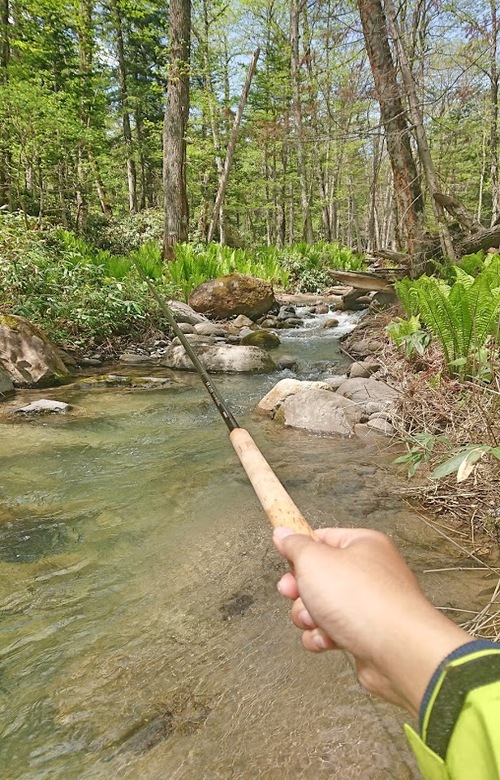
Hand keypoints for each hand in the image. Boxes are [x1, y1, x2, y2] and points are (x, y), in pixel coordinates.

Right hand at [273, 526, 470, 715]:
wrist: (396, 650)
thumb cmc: (362, 599)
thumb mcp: (314, 561)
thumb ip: (295, 546)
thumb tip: (283, 534)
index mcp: (362, 544)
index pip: (323, 537)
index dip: (300, 550)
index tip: (285, 560)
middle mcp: (369, 571)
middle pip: (319, 575)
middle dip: (300, 589)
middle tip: (293, 592)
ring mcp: (369, 604)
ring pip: (322, 606)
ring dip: (309, 616)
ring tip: (315, 620)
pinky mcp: (366, 634)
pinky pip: (333, 631)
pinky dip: (323, 637)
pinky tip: (327, 640)